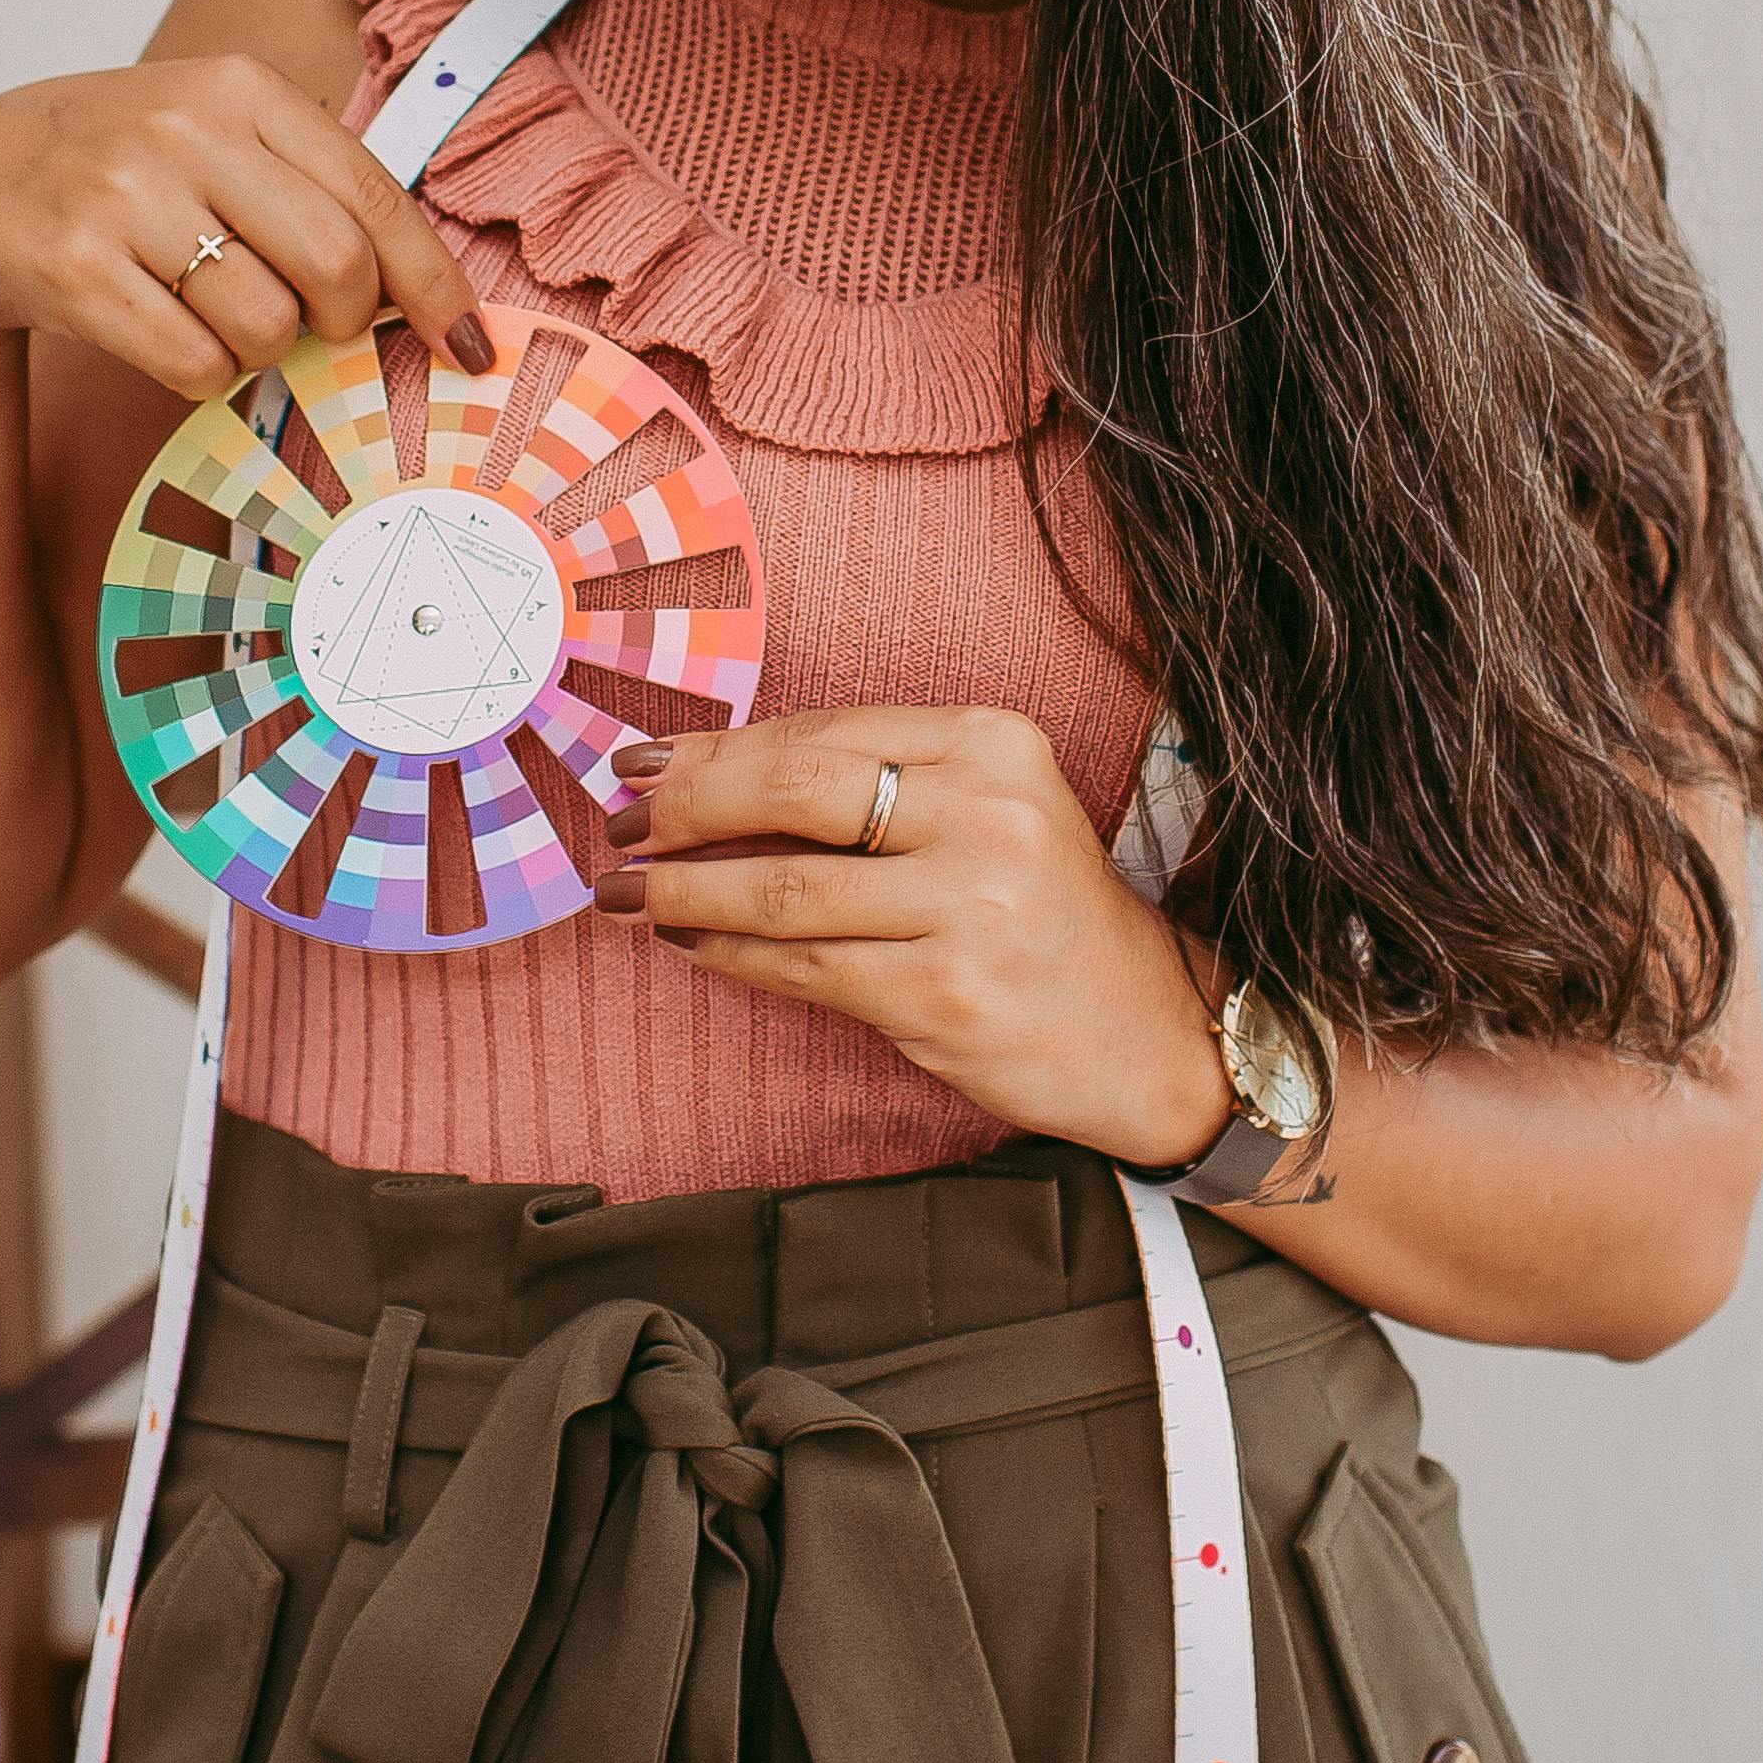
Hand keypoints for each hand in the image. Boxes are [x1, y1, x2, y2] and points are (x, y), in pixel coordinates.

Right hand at [0, 56, 487, 403]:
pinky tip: (167, 339)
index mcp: (241, 90)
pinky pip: (191, 360)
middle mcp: (183, 128)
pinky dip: (199, 373)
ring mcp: (121, 193)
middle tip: (311, 329)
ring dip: (259, 351)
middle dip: (341, 322)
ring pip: (263, 324)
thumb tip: (427, 298)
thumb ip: (315, 192)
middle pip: (334, 265)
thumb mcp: (218, 140)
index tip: (471, 347)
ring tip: (214, 319)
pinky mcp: (69, 265)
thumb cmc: (127, 175)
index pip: (377, 197)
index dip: (434, 286)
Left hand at [596, 704, 1237, 1168]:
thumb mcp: (985, 810)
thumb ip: (872, 781)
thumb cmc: (1038, 910)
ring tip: (626, 894)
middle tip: (618, 824)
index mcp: (995, 743)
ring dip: (683, 892)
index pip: (823, 732)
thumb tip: (701, 769)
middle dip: (685, 806)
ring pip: (783, 891)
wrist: (1144, 1030)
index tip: (640, 762)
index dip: (715, 748)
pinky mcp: (944, 997)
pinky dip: (728, 956)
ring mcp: (970, 910)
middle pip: (793, 791)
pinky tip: (687, 945)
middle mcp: (990, 815)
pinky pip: (803, 969)